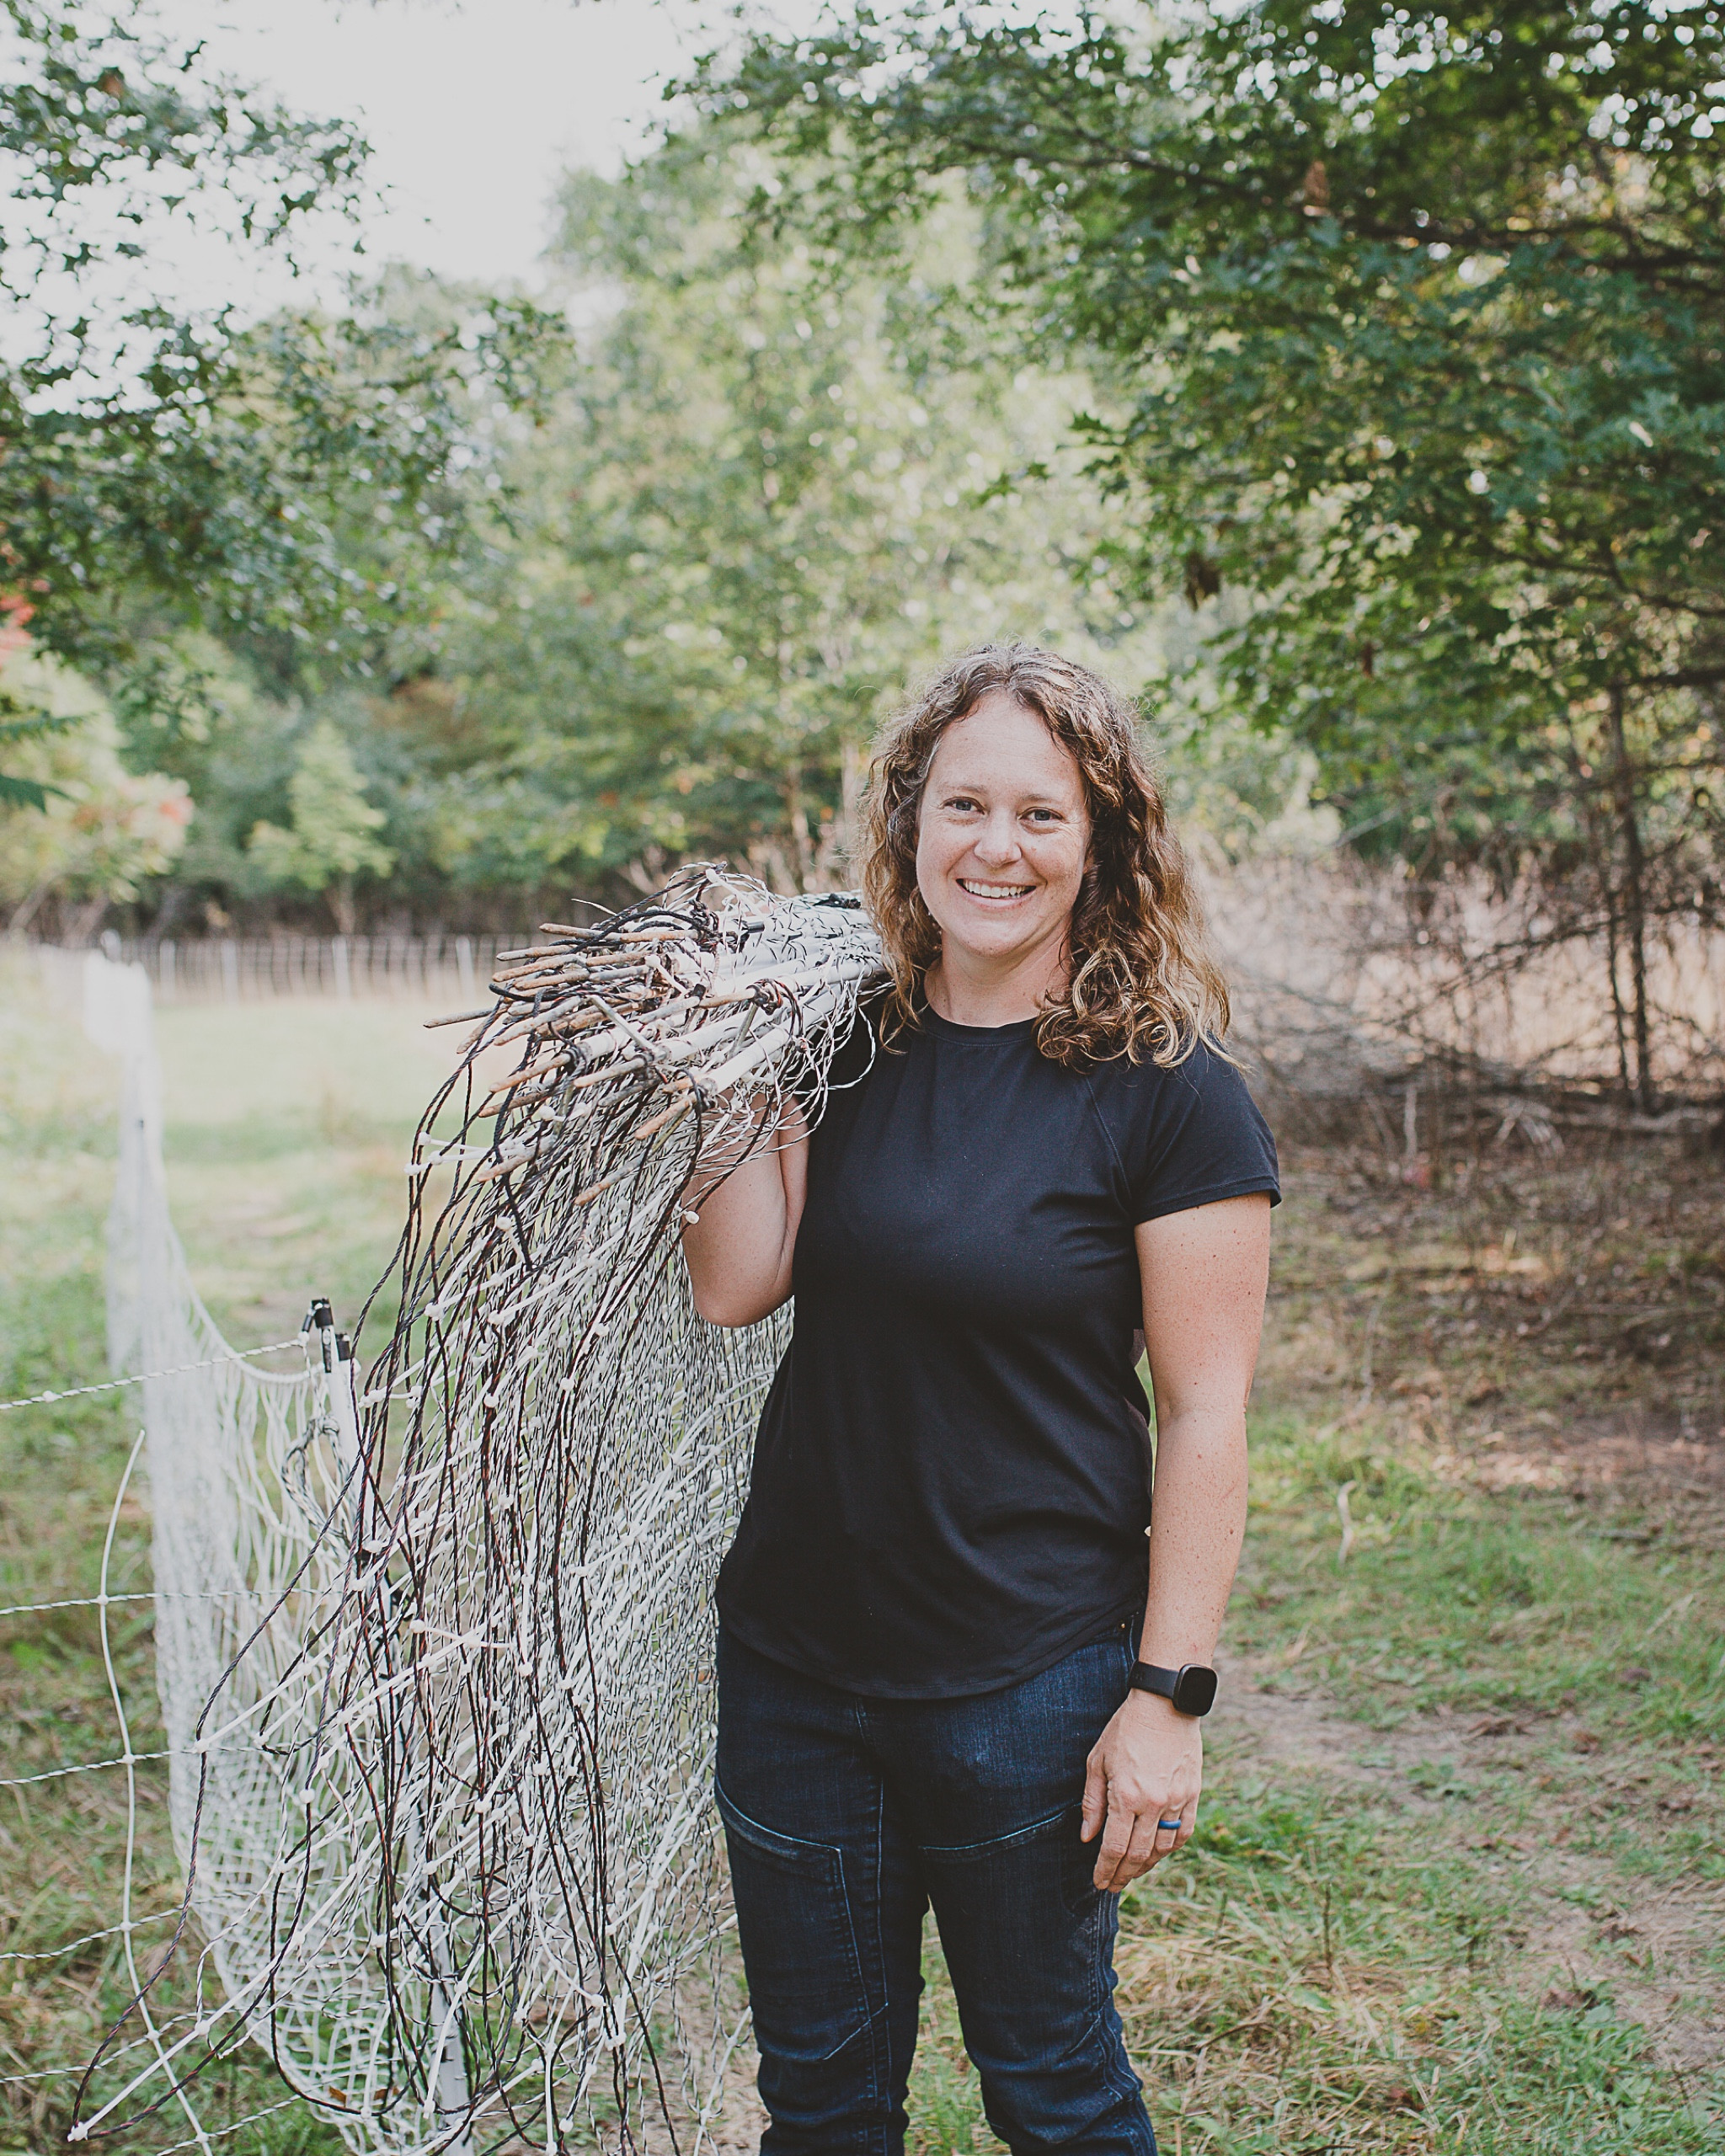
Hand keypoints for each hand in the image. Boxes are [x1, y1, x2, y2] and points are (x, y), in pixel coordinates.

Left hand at [1081, 1691, 1201, 1893]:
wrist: (1166, 1706)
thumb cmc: (1125, 1729)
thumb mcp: (1097, 1761)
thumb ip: (1092, 1803)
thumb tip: (1087, 1837)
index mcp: (1125, 1797)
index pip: (1114, 1848)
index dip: (1105, 1870)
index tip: (1099, 1882)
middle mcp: (1153, 1804)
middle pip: (1137, 1854)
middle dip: (1122, 1875)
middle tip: (1112, 1885)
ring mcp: (1177, 1801)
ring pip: (1162, 1849)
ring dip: (1145, 1866)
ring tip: (1131, 1872)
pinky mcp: (1193, 1795)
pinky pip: (1183, 1833)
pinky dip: (1169, 1849)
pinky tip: (1158, 1853)